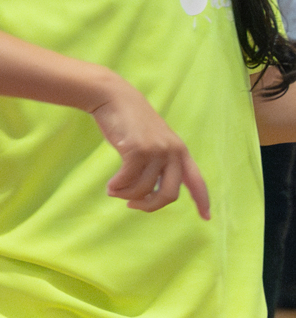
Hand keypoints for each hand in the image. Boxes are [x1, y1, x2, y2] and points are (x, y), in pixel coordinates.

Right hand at [90, 76, 208, 216]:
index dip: (203, 201)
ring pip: (143, 189)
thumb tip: (147, 193)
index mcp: (180, 152)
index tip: (206, 218)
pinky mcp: (137, 150)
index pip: (197, 181)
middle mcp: (173, 152)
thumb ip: (158, 162)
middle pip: (169, 194)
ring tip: (114, 191)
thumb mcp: (152, 142)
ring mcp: (156, 151)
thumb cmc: (129, 122)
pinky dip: (117, 187)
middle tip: (133, 206)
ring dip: (126, 195)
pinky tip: (110, 186)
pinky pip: (126, 181)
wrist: (113, 98)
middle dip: (150, 206)